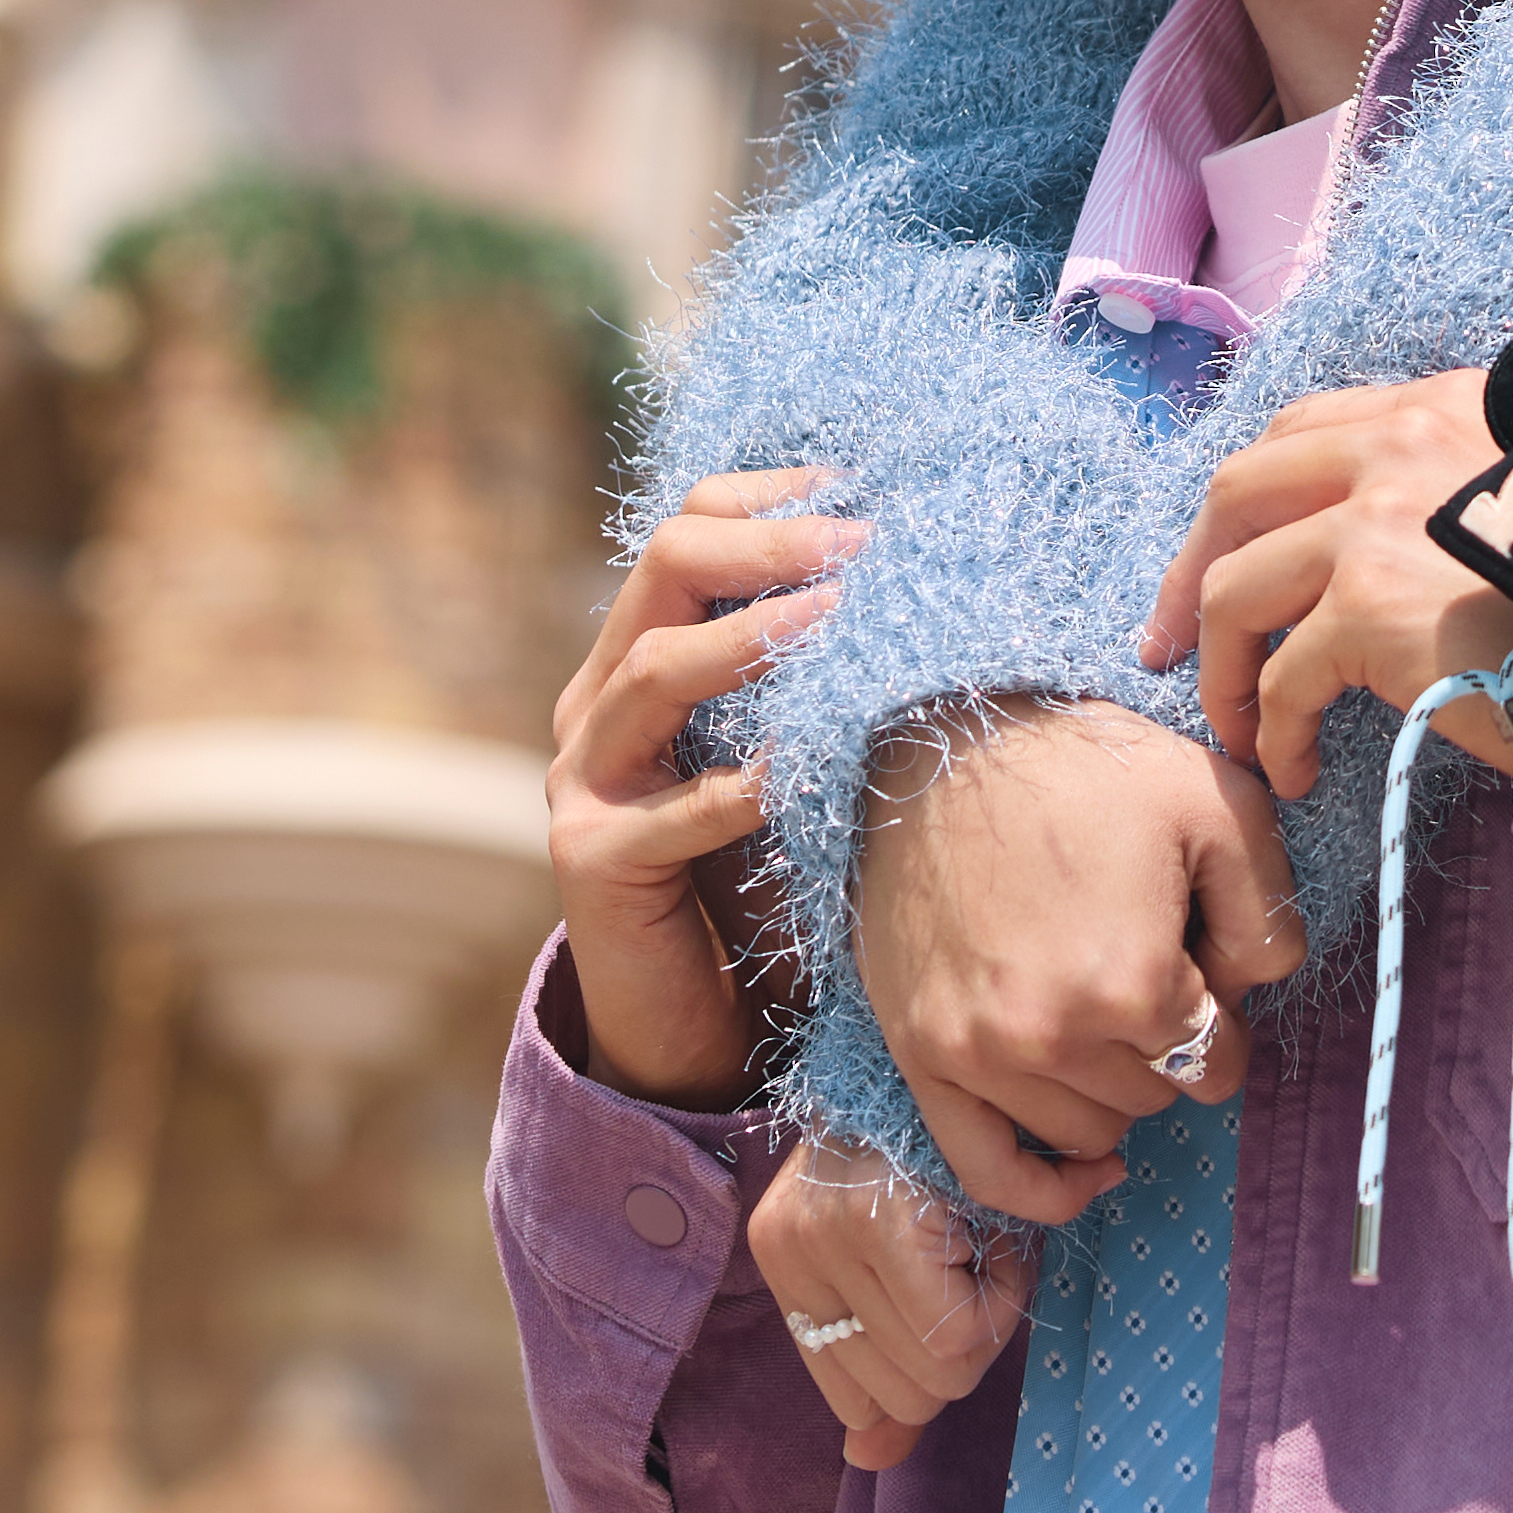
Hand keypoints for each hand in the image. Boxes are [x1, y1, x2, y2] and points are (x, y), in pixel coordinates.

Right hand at [549, 468, 861, 1108]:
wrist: (700, 1022)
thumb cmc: (767, 866)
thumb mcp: (788, 746)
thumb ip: (817, 672)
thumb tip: (929, 570)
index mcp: (640, 653)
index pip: (689, 526)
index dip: (774, 497)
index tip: (864, 490)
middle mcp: (598, 702)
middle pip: (665, 566)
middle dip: (771, 543)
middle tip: (862, 543)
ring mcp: (583, 781)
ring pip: (654, 671)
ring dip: (753, 637)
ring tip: (836, 617)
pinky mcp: (592, 863)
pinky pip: (674, 814)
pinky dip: (745, 784)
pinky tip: (805, 765)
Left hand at [749, 1128, 1031, 1473]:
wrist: (960, 1031)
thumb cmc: (946, 1136)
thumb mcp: (909, 1248)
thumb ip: (886, 1362)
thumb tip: (869, 1460)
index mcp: (786, 1257)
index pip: (860, 1399)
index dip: (931, 1358)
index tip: (956, 1281)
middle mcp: (792, 1251)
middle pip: (906, 1398)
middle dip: (964, 1338)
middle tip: (975, 1251)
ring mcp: (823, 1239)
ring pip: (938, 1374)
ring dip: (991, 1310)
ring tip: (982, 1230)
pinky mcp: (873, 1224)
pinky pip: (959, 1335)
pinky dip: (1004, 1292)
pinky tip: (994, 1225)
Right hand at [854, 702, 1306, 1218]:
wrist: (944, 736)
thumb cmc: (1086, 765)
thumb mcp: (1217, 803)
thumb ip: (1269, 911)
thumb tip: (1261, 991)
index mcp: (1133, 983)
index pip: (1219, 1065)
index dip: (1221, 1018)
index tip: (1200, 964)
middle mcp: (1050, 1037)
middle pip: (1156, 1098)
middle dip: (1166, 1045)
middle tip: (1143, 961)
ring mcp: (975, 1054)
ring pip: (1086, 1130)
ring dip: (1109, 1087)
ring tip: (1098, 1002)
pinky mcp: (921, 1054)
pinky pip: (987, 1171)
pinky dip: (1044, 1188)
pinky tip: (1086, 1169)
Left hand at [1139, 377, 1512, 800]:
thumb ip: (1453, 482)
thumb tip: (1381, 548)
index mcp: (1428, 410)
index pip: (1297, 430)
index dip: (1242, 501)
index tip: (1219, 555)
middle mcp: (1390, 449)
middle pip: (1235, 496)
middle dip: (1186, 576)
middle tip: (1171, 644)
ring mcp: (1371, 526)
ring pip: (1235, 592)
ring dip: (1222, 672)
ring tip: (1244, 731)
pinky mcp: (1369, 609)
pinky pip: (1283, 679)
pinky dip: (1275, 733)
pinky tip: (1296, 772)